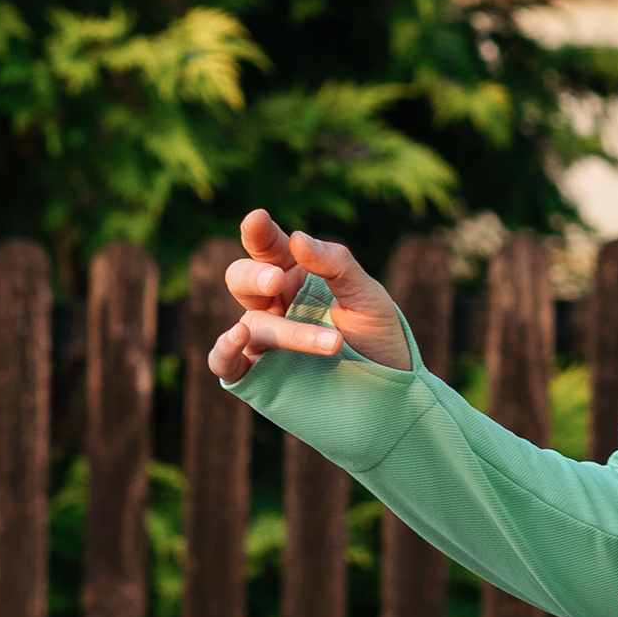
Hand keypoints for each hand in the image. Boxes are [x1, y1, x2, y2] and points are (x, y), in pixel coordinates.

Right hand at [205, 210, 415, 385]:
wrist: (393, 397)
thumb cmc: (379, 339)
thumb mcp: (368, 296)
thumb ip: (335, 265)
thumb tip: (297, 238)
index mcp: (296, 275)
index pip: (268, 247)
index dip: (257, 232)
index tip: (257, 220)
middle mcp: (274, 305)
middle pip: (242, 278)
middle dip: (255, 276)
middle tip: (277, 281)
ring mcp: (263, 342)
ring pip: (252, 323)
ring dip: (289, 332)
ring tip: (334, 343)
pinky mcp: (258, 377)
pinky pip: (224, 362)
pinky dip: (224, 350)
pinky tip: (238, 337)